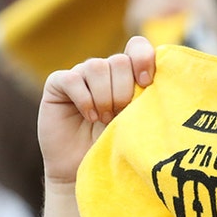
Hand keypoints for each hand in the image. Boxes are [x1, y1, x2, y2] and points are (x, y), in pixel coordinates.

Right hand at [38, 36, 156, 186]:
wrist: (83, 170)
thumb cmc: (115, 147)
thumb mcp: (136, 121)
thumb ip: (146, 99)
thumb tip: (158, 80)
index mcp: (127, 75)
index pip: (136, 47)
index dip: (143, 58)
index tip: (146, 83)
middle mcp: (104, 71)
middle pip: (119, 61)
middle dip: (124, 91)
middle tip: (119, 115)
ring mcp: (80, 75)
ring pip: (96, 67)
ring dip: (104, 96)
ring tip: (104, 120)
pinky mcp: (57, 84)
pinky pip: (72, 78)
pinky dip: (84, 99)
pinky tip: (89, 117)